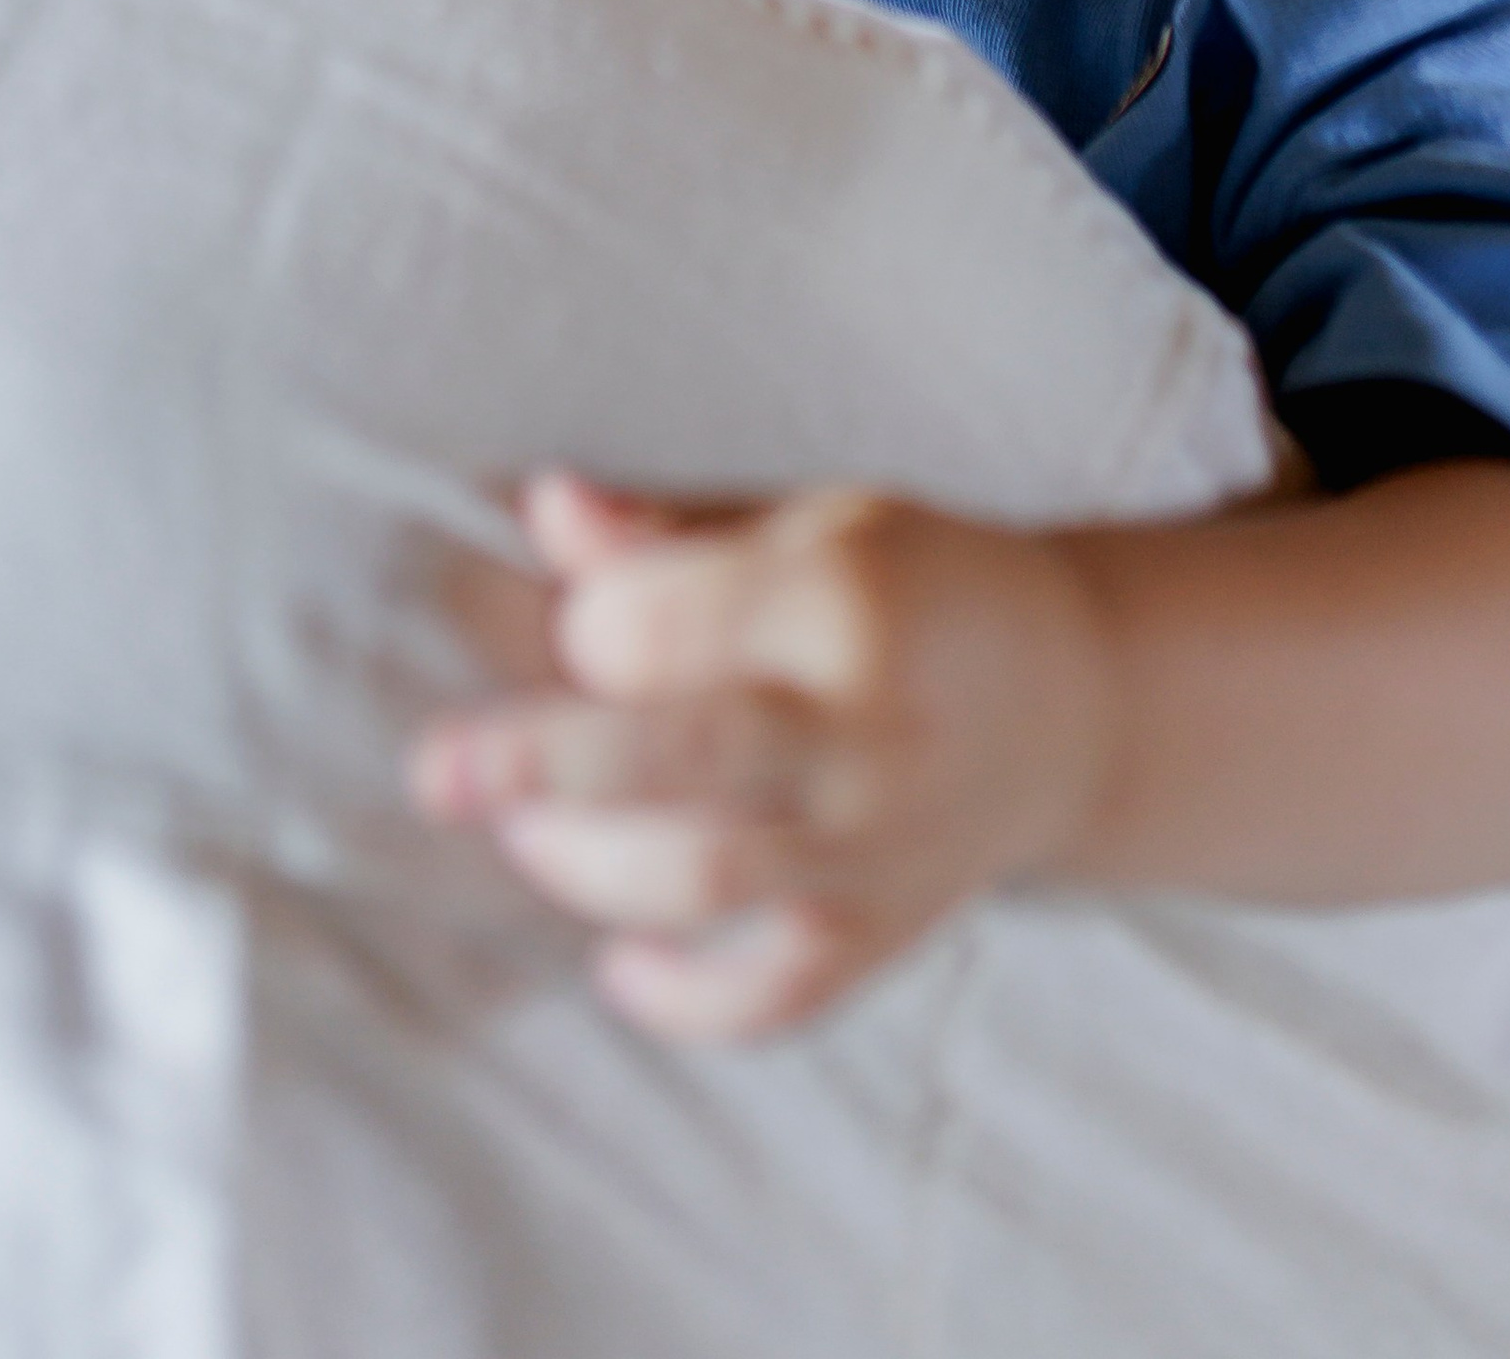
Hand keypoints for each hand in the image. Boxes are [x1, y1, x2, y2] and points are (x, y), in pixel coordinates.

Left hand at [407, 472, 1112, 1041]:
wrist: (1071, 699)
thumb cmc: (906, 582)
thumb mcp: (811, 518)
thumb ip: (671, 524)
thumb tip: (546, 507)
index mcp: (842, 595)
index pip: (667, 623)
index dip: (597, 624)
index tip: (584, 619)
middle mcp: (863, 728)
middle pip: (682, 756)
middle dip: (546, 766)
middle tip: (438, 772)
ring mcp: (876, 844)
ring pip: (706, 877)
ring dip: (589, 867)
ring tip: (526, 839)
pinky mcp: (882, 933)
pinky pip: (774, 995)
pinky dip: (687, 1002)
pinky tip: (619, 968)